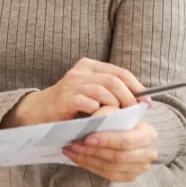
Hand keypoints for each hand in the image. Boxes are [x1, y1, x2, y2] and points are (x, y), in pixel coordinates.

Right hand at [6, 58, 145, 126]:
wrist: (38, 112)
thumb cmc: (69, 105)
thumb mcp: (90, 93)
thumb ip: (109, 91)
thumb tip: (140, 100)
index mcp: (89, 66)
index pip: (120, 72)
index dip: (137, 87)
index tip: (147, 103)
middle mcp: (80, 72)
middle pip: (114, 80)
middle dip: (129, 98)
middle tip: (133, 113)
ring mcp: (72, 84)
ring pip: (103, 90)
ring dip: (115, 106)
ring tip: (118, 118)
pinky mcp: (65, 99)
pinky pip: (89, 103)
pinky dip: (99, 112)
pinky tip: (99, 120)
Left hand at [63, 121, 157, 181]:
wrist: (134, 135)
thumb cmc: (124, 121)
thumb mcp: (119, 112)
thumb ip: (109, 113)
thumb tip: (93, 118)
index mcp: (148, 135)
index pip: (126, 141)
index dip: (106, 141)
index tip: (87, 138)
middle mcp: (148, 153)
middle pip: (119, 157)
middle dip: (93, 151)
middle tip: (74, 144)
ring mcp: (140, 168)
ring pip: (112, 168)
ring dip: (88, 160)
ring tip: (71, 151)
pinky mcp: (130, 176)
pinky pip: (109, 176)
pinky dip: (90, 167)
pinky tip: (77, 159)